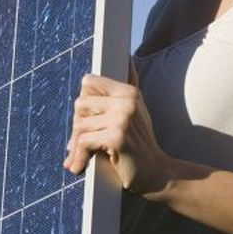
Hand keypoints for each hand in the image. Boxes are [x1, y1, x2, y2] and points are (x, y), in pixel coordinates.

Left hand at [63, 65, 169, 194]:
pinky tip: (81, 167)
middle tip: (79, 144)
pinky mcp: (117, 137)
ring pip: (80, 124)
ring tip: (78, 159)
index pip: (88, 81)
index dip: (84, 103)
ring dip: (75, 146)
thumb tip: (127, 59)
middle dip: (77, 126)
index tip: (87, 122)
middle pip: (80, 103)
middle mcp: (127, 100)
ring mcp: (123, 118)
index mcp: (129, 92)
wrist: (157, 174)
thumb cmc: (140, 145)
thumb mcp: (136, 112)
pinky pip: (84, 142)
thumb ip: (129, 86)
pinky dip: (79, 157)